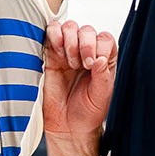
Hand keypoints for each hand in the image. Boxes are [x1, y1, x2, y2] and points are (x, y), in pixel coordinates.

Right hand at [43, 21, 117, 144]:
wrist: (67, 127)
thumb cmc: (87, 113)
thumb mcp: (102, 95)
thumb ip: (103, 76)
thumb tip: (101, 58)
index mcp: (103, 60)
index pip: (104, 39)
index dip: (98, 47)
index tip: (93, 64)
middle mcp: (86, 53)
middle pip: (87, 30)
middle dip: (84, 44)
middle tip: (81, 65)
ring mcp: (67, 52)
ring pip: (69, 28)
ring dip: (70, 41)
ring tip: (69, 62)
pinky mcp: (50, 55)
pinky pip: (51, 33)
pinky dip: (54, 36)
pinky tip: (57, 53)